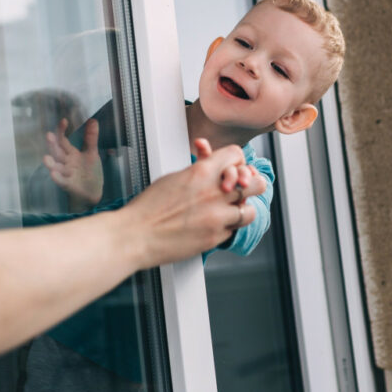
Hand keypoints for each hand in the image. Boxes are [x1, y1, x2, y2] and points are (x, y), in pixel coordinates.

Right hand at [43, 118, 103, 206]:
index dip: (61, 131)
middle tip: (49, 135)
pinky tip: (53, 173)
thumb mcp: (91, 153)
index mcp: (70, 153)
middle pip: (57, 152)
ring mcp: (65, 173)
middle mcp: (65, 162)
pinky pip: (61, 181)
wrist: (93, 191)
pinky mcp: (68, 185)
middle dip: (52, 145)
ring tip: (46, 158)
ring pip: (56, 167)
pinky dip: (57, 178)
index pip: (63, 140)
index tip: (63, 121)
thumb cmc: (89, 171)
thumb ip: (91, 138)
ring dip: (51, 163)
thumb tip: (93, 120)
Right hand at [125, 143, 261, 267]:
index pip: (237, 155)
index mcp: (201, 172)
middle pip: (255, 183)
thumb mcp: (174, 178)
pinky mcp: (215, 237)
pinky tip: (214, 226)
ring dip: (243, 210)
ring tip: (234, 211)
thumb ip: (198, 170)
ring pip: (251, 211)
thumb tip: (210, 163)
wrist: (136, 235)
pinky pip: (233, 230)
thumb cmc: (149, 207)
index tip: (236, 168)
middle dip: (253, 185)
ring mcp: (217, 217)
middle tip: (247, 188)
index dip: (238, 161)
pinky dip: (227, 228)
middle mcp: (214, 193)